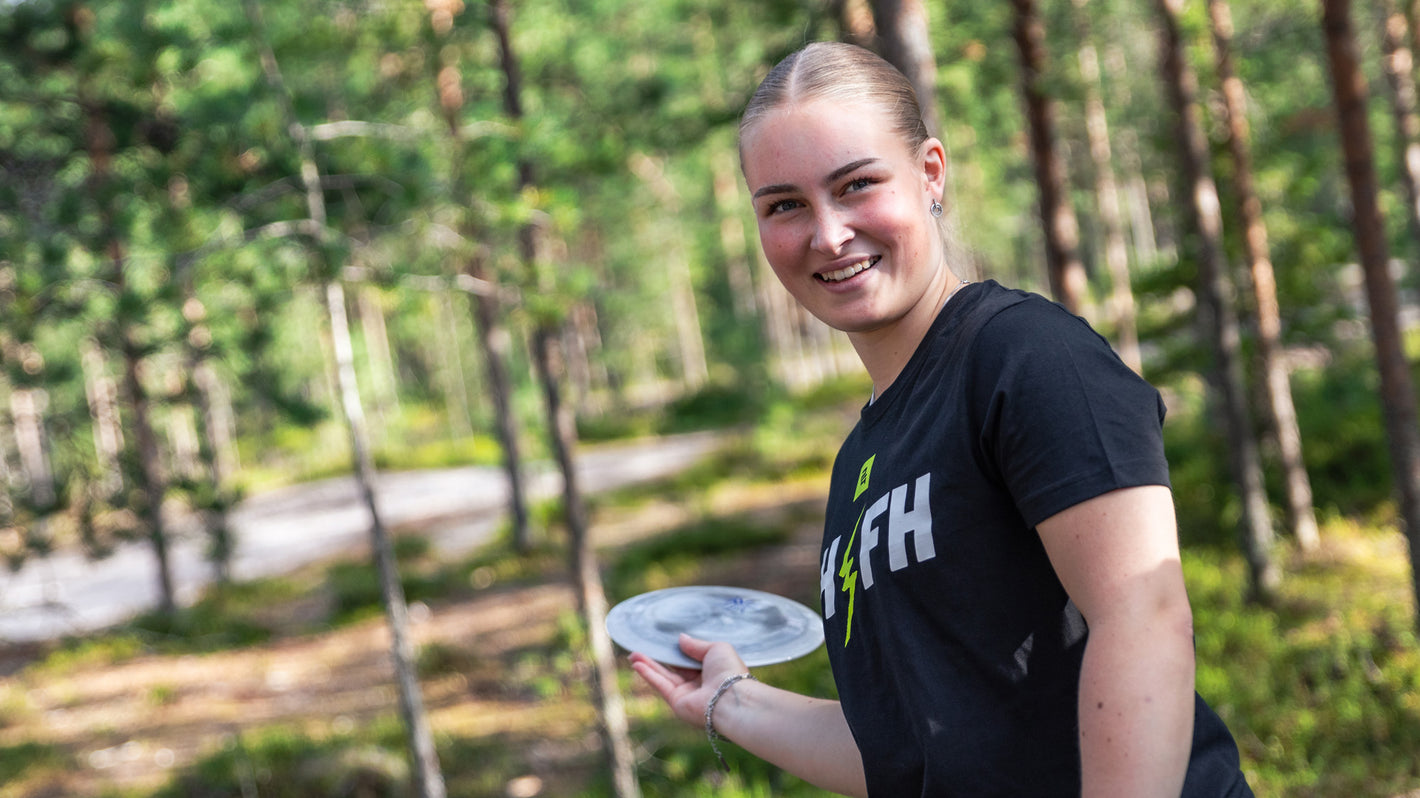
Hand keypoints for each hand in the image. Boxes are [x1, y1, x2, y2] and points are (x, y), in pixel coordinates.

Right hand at [629, 633, 749, 727]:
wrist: (729, 699)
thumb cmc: (729, 672)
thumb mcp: (716, 648)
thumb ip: (696, 644)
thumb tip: (681, 638)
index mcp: (712, 670)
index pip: (691, 659)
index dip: (677, 650)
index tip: (664, 641)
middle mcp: (699, 683)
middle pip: (674, 668)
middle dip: (658, 658)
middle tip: (642, 646)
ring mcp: (687, 693)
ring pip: (664, 676)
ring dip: (648, 665)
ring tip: (632, 654)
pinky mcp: (677, 702)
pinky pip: (660, 685)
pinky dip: (648, 674)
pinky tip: (636, 664)